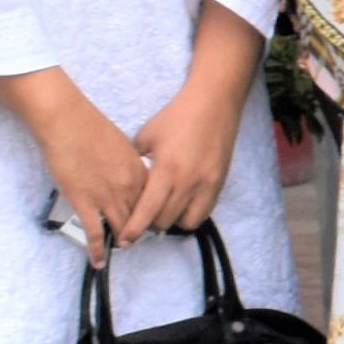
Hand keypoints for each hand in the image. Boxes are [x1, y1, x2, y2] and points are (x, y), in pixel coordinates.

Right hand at [0, 71, 146, 257]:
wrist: (68, 123)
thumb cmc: (91, 128)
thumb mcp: (122, 145)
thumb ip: (128, 164)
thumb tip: (128, 175)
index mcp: (139, 171)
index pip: (153, 200)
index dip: (152, 213)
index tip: (151, 220)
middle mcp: (129, 188)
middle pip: (141, 218)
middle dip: (141, 230)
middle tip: (139, 238)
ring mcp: (107, 198)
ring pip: (122, 228)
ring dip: (123, 240)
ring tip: (123, 247)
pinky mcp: (85, 204)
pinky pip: (95, 234)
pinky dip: (98, 250)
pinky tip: (99, 261)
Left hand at [122, 72, 249, 242]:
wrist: (213, 104)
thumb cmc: (176, 117)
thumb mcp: (146, 137)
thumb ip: (136, 163)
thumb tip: (125, 181)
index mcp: (166, 170)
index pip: (147, 211)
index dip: (133, 229)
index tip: (124, 240)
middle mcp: (188, 182)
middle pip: (164, 221)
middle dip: (149, 225)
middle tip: (140, 219)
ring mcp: (207, 185)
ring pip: (186, 222)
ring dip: (172, 221)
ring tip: (163, 212)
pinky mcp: (219, 183)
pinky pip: (204, 212)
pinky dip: (190, 214)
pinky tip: (181, 204)